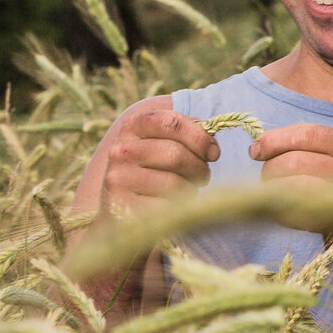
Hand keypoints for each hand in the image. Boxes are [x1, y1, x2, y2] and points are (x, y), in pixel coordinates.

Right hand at [90, 100, 217, 217]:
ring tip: (188, 190)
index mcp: (133, 126)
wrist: (120, 205)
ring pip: (174, 184)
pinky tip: (173, 207)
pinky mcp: (123, 207)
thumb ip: (186, 133)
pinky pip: (165, 208)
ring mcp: (119, 179)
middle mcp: (121, 150)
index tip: (213, 152)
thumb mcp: (162, 141)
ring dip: (190, 189)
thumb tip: (210, 145)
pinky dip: (177, 209)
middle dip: (199, 167)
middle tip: (204, 176)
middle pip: (175, 154)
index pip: (171, 123)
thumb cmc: (151, 168)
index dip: (199, 137)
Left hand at [251, 123, 332, 228]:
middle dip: (270, 167)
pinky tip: (280, 207)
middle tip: (266, 175)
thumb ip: (302, 145)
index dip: (274, 140)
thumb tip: (257, 147)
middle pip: (295, 161)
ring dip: (272, 188)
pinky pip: (294, 213)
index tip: (255, 150)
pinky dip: (279, 209)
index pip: (305, 134)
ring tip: (271, 190)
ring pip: (292, 187)